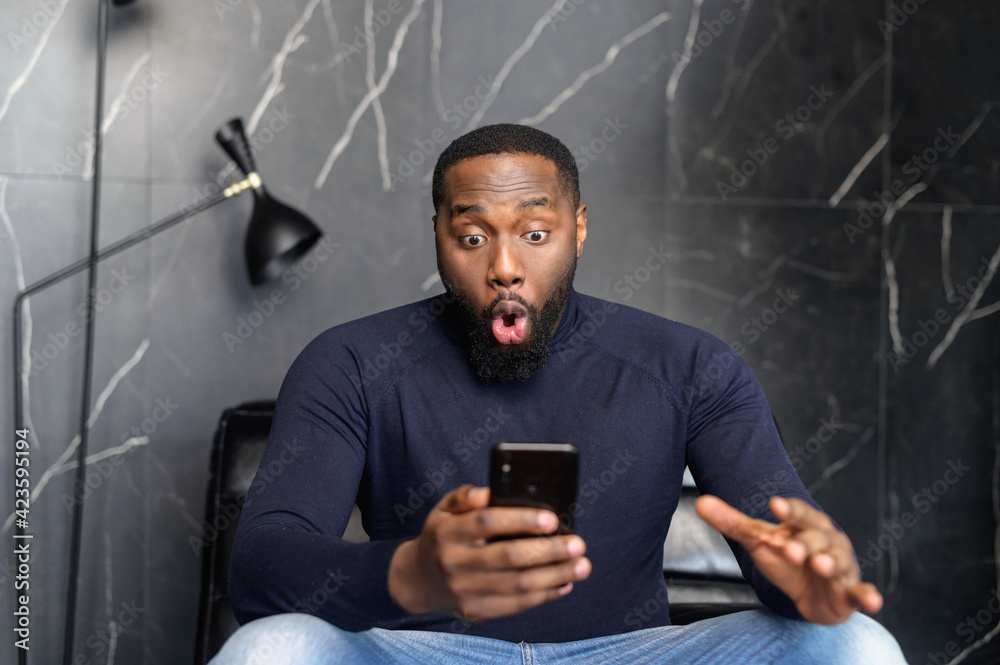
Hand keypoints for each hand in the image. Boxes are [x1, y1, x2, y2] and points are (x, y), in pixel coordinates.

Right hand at [388, 484, 590, 620]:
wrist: (418, 580)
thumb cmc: (442, 535)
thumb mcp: (444, 509)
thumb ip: (465, 496)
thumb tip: (488, 491)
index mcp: (447, 532)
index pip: (486, 523)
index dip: (521, 520)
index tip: (552, 519)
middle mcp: (453, 563)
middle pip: (509, 557)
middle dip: (549, 551)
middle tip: (578, 543)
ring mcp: (463, 591)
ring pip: (518, 585)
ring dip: (555, 576)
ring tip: (581, 565)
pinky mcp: (474, 611)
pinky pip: (515, 605)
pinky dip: (544, 595)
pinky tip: (564, 583)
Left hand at [695, 494, 881, 624]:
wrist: (809, 591)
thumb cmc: (785, 557)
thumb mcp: (758, 540)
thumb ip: (732, 522)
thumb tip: (700, 502)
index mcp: (806, 524)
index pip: (798, 513)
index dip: (788, 510)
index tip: (775, 505)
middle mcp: (827, 541)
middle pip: (817, 538)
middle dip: (805, 543)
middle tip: (790, 548)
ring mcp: (840, 567)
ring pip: (837, 563)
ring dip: (830, 563)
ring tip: (820, 565)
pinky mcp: (849, 593)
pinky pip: (860, 593)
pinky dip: (867, 595)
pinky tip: (872, 600)